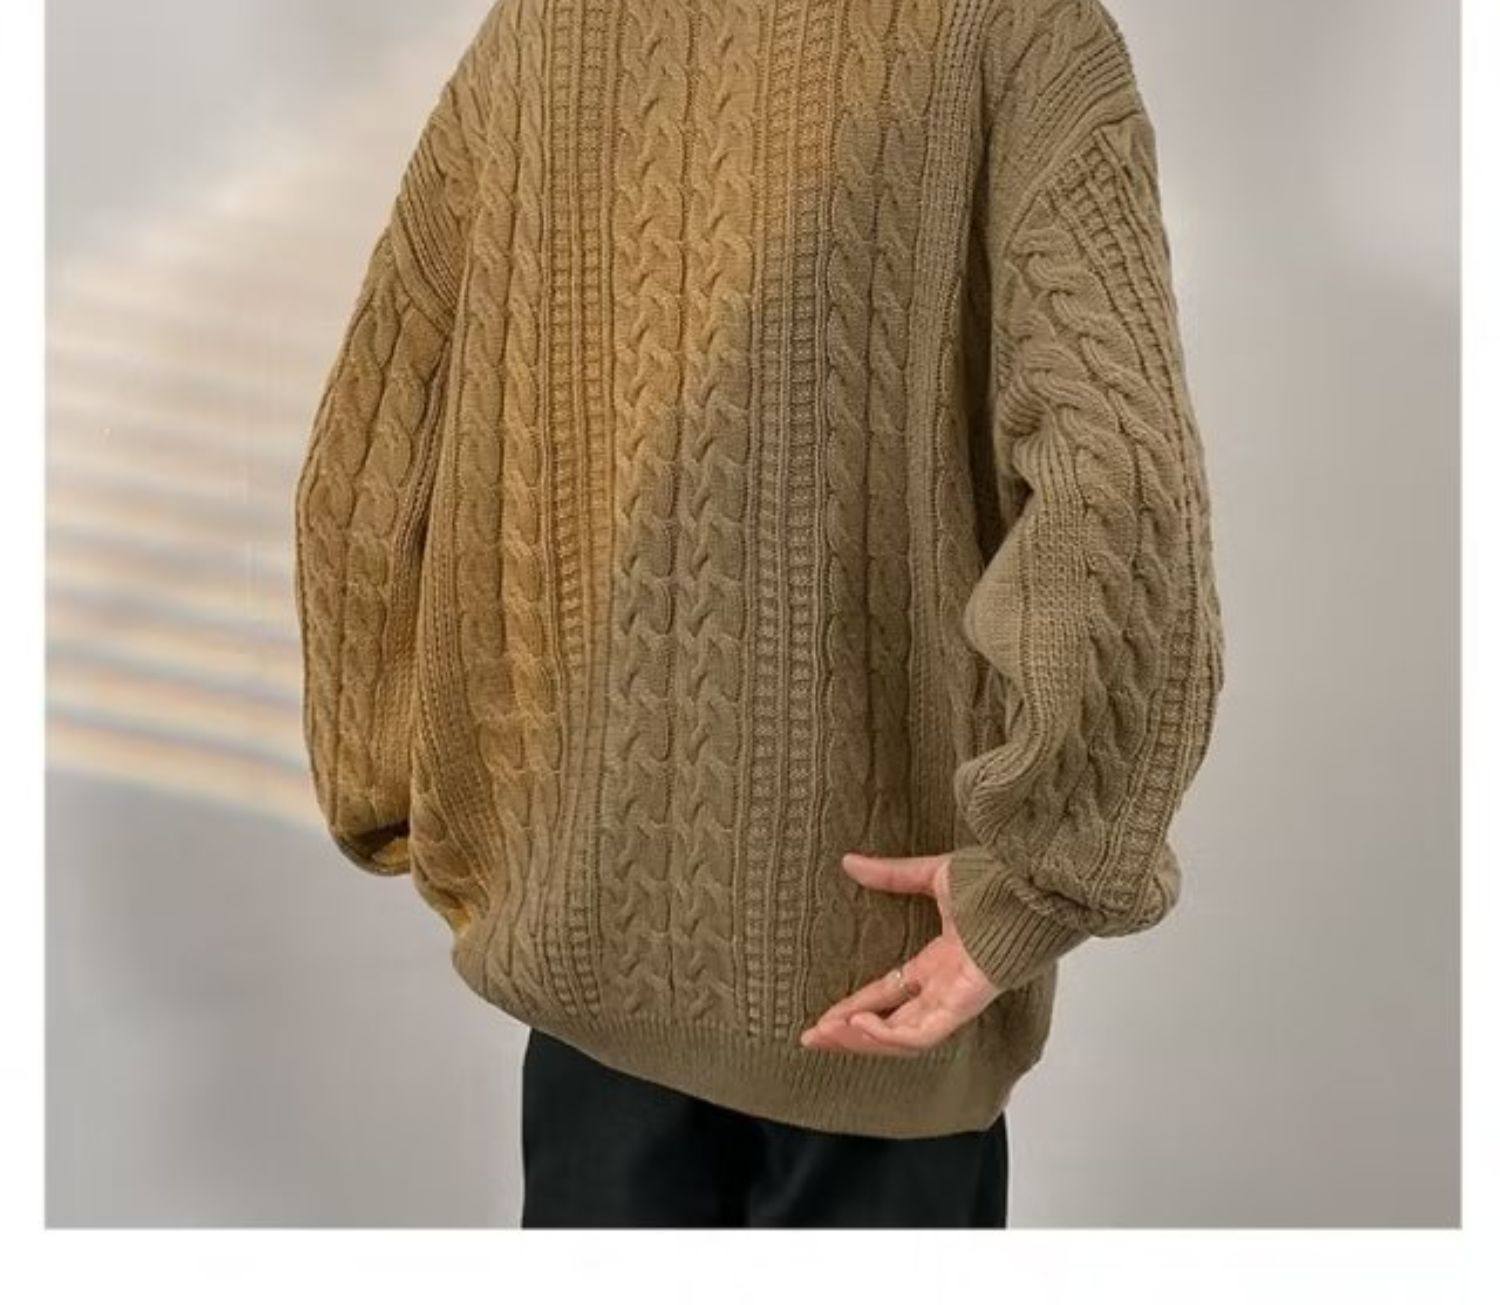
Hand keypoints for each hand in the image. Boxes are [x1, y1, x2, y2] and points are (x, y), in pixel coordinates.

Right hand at [800, 852, 1000, 1056]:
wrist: (1028, 883)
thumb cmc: (995, 880)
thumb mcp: (933, 876)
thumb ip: (892, 875)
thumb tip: (850, 861)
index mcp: (940, 962)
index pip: (889, 994)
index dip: (855, 1007)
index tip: (822, 1018)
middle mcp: (946, 987)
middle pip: (891, 1025)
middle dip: (850, 1035)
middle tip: (812, 1039)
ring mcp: (956, 998)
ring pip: (904, 1038)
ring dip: (863, 1040)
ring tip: (829, 1033)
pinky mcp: (965, 1002)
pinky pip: (925, 1033)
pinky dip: (890, 1035)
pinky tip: (860, 1023)